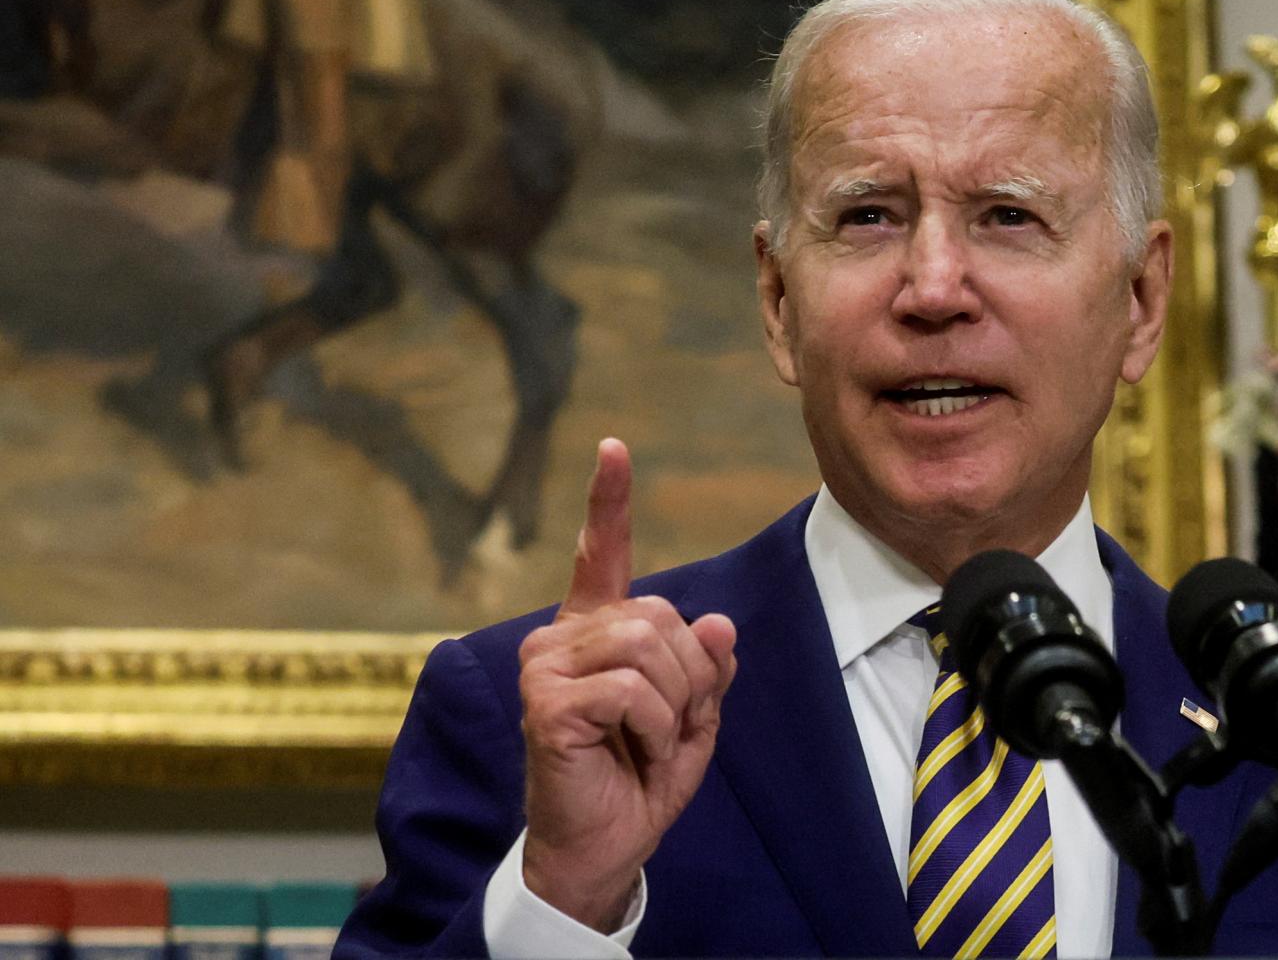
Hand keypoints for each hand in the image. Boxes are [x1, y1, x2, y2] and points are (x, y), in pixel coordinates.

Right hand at [518, 439, 736, 931]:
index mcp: (595, 631)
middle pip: (659, 614)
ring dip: (676, 703)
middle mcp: (561, 638)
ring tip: (653, 740)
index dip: (608, 500)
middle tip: (672, 724)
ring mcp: (545, 667)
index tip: (614, 447)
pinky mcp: (544, 703)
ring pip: (648, 645)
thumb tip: (718, 620)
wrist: (606, 845)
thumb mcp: (694, 717)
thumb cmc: (642, 776)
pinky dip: (657, 726)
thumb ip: (707, 667)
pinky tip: (637, 753)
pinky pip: (631, 689)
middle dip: (691, 673)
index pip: (601, 554)